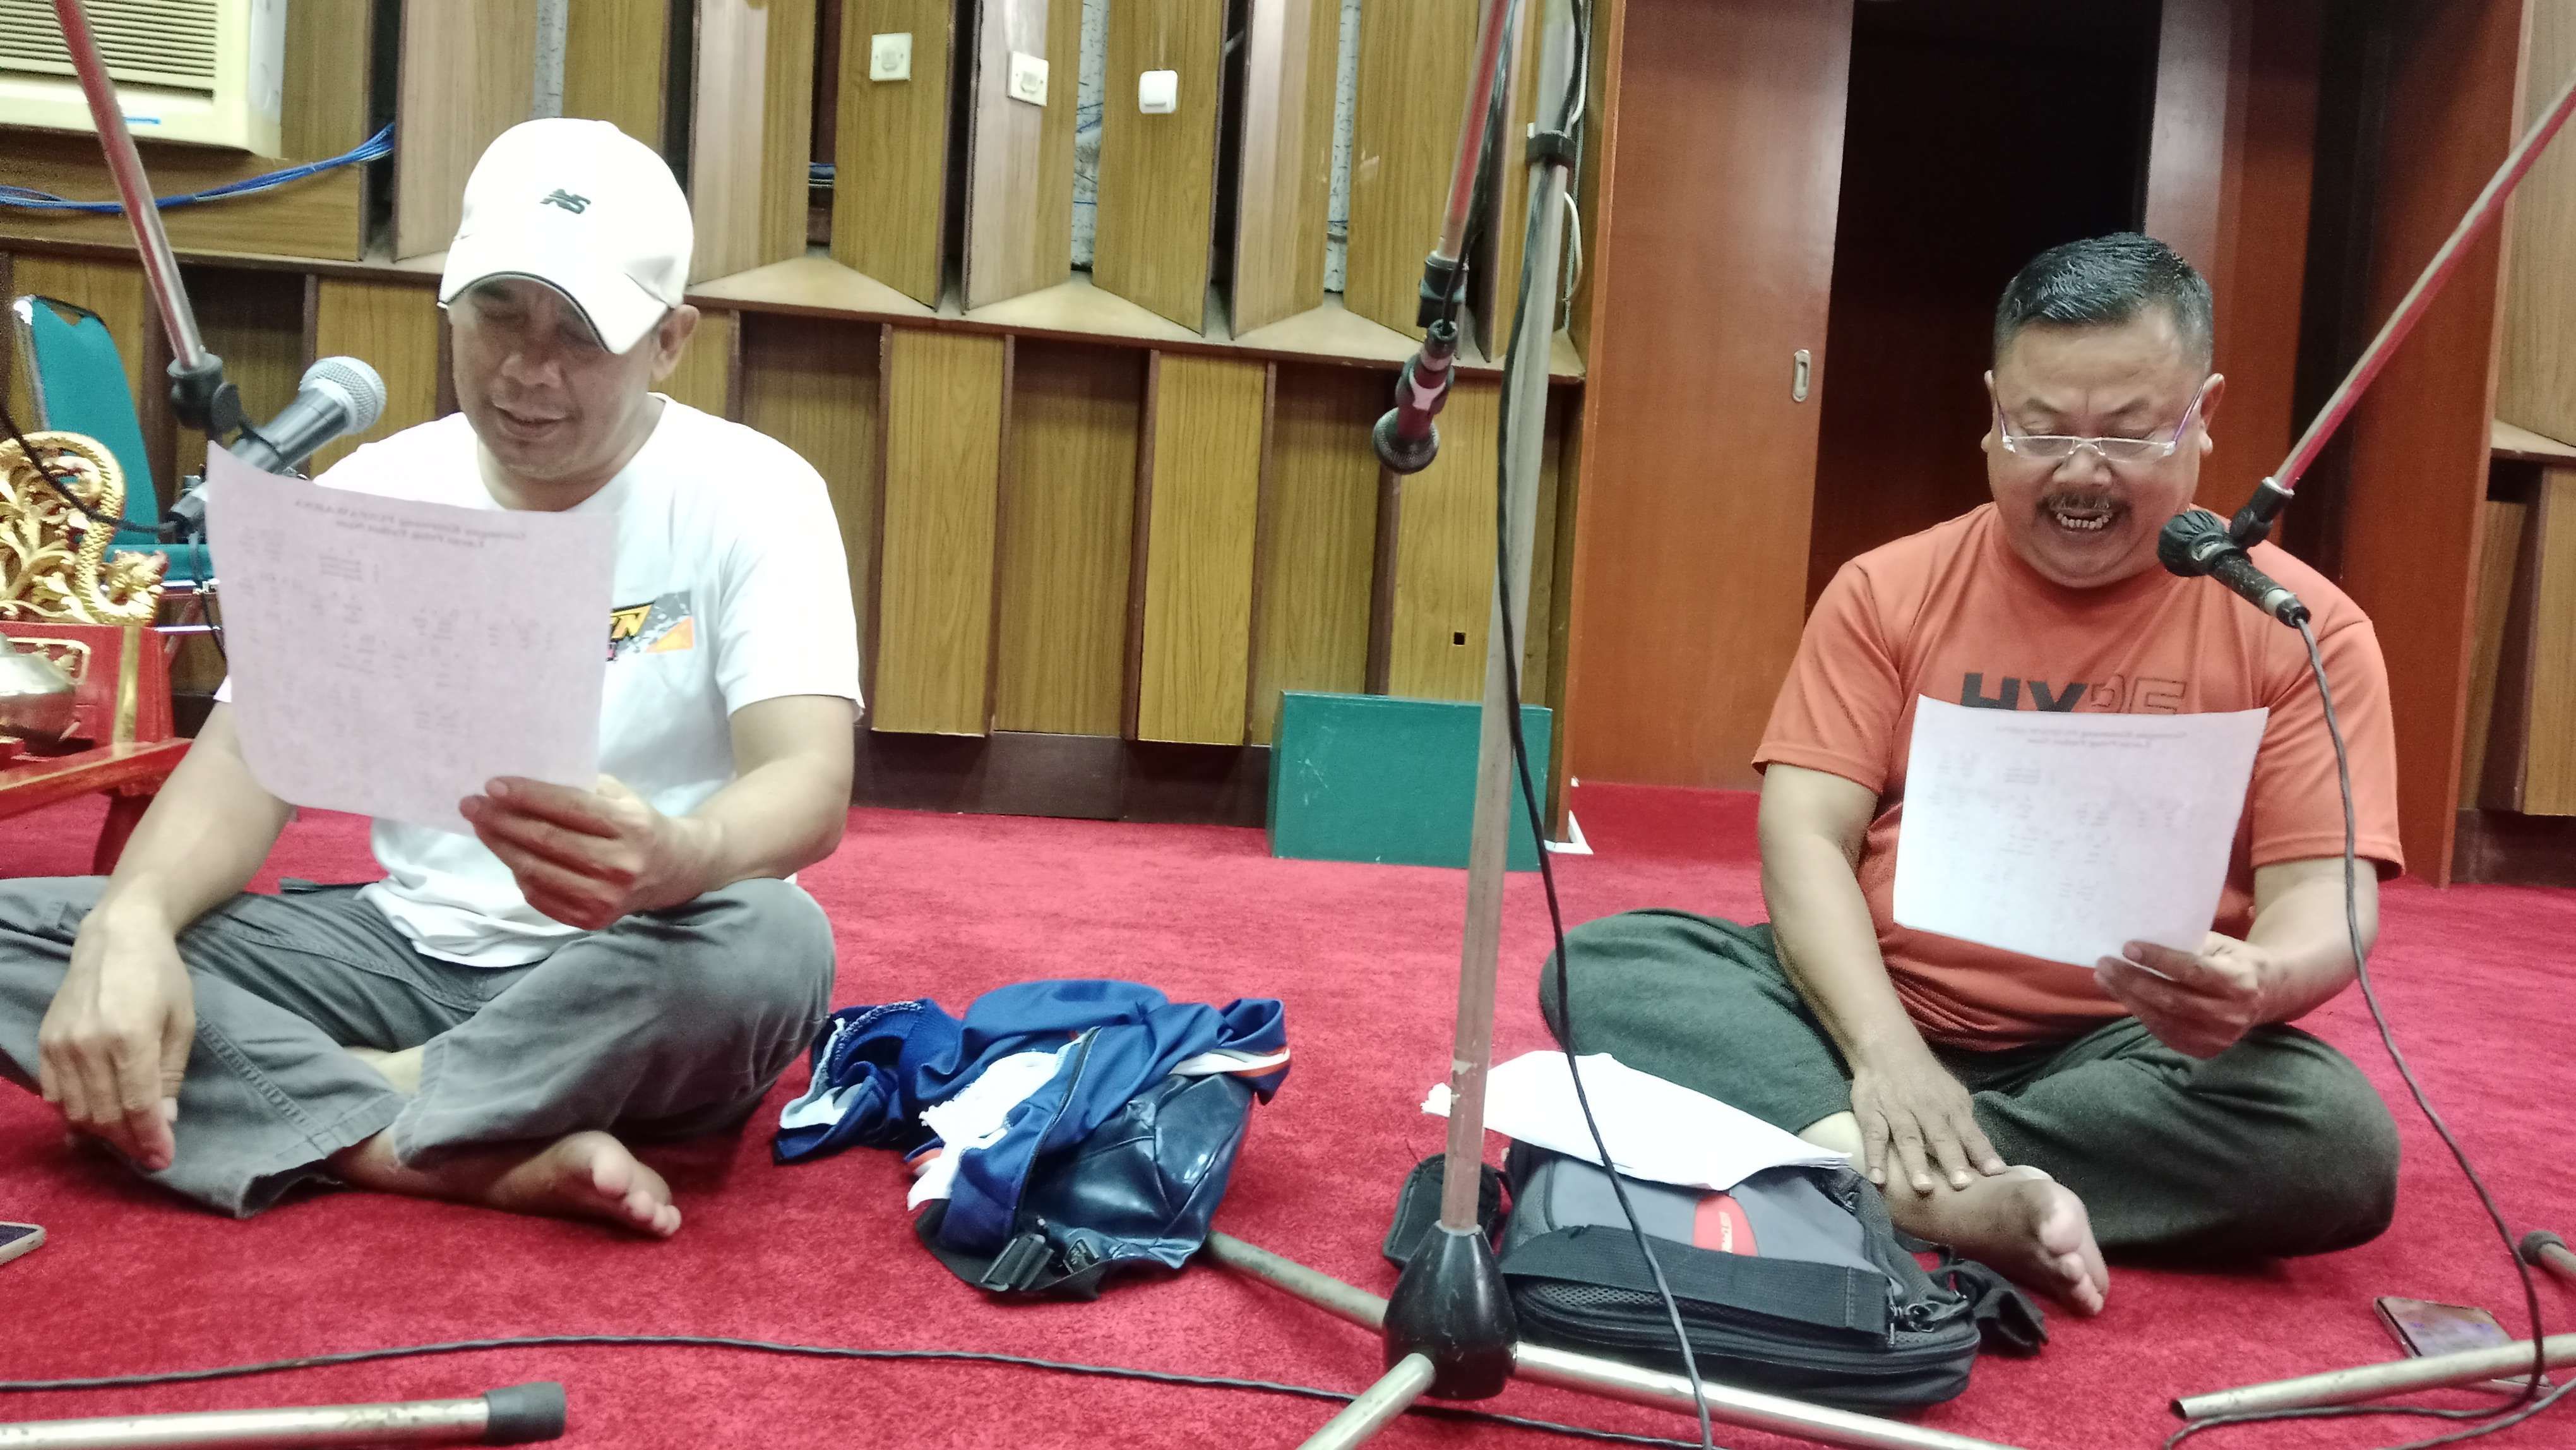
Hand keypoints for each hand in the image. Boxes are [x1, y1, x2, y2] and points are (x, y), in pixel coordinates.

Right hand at [37, 903, 194, 1171]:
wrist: (116, 938)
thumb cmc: (161, 978)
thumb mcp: (181, 1024)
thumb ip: (170, 1075)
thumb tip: (164, 1122)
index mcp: (129, 1038)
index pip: (137, 1106)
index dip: (150, 1139)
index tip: (162, 1160)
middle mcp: (88, 1045)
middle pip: (104, 1114)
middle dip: (128, 1142)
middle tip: (148, 1154)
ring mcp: (60, 1045)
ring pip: (76, 1110)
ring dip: (101, 1134)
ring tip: (126, 1141)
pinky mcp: (44, 1043)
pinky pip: (54, 1094)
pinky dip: (73, 1114)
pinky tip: (93, 1122)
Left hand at [461, 776, 710, 929]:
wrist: (674, 871)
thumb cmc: (639, 824)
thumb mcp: (621, 797)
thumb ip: (581, 789)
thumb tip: (522, 785)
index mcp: (630, 826)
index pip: (569, 808)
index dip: (527, 796)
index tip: (492, 786)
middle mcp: (620, 864)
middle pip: (545, 840)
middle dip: (502, 820)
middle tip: (471, 805)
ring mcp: (605, 897)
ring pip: (536, 871)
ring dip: (501, 847)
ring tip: (482, 827)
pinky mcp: (592, 919)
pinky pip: (540, 896)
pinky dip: (519, 874)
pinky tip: (509, 855)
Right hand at [1846, 1047, 2006, 1193]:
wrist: (1888, 1050)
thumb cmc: (1927, 1079)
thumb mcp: (1953, 1095)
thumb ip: (1966, 1124)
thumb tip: (1984, 1157)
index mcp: (1951, 1107)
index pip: (1970, 1133)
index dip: (1982, 1153)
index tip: (1996, 1174)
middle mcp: (1927, 1111)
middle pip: (1941, 1137)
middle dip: (1952, 1160)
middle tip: (1961, 1185)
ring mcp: (1898, 1112)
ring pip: (1909, 1139)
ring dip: (1916, 1163)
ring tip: (1923, 1188)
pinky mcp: (1871, 1114)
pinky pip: (1874, 1138)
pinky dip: (1875, 1158)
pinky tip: (1878, 1179)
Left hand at [2096, 933, 2273, 1058]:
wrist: (2268, 994)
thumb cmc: (2236, 961)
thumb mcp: (2221, 945)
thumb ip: (2188, 945)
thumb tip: (2139, 941)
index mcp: (2239, 981)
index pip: (2193, 971)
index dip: (2159, 959)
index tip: (2128, 947)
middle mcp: (2231, 1013)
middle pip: (2172, 999)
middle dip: (2133, 981)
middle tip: (2105, 963)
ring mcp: (2219, 1036)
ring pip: (2164, 1019)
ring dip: (2129, 998)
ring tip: (2105, 978)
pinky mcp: (2206, 1050)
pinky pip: (2165, 1033)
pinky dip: (2141, 1014)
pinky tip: (2124, 996)